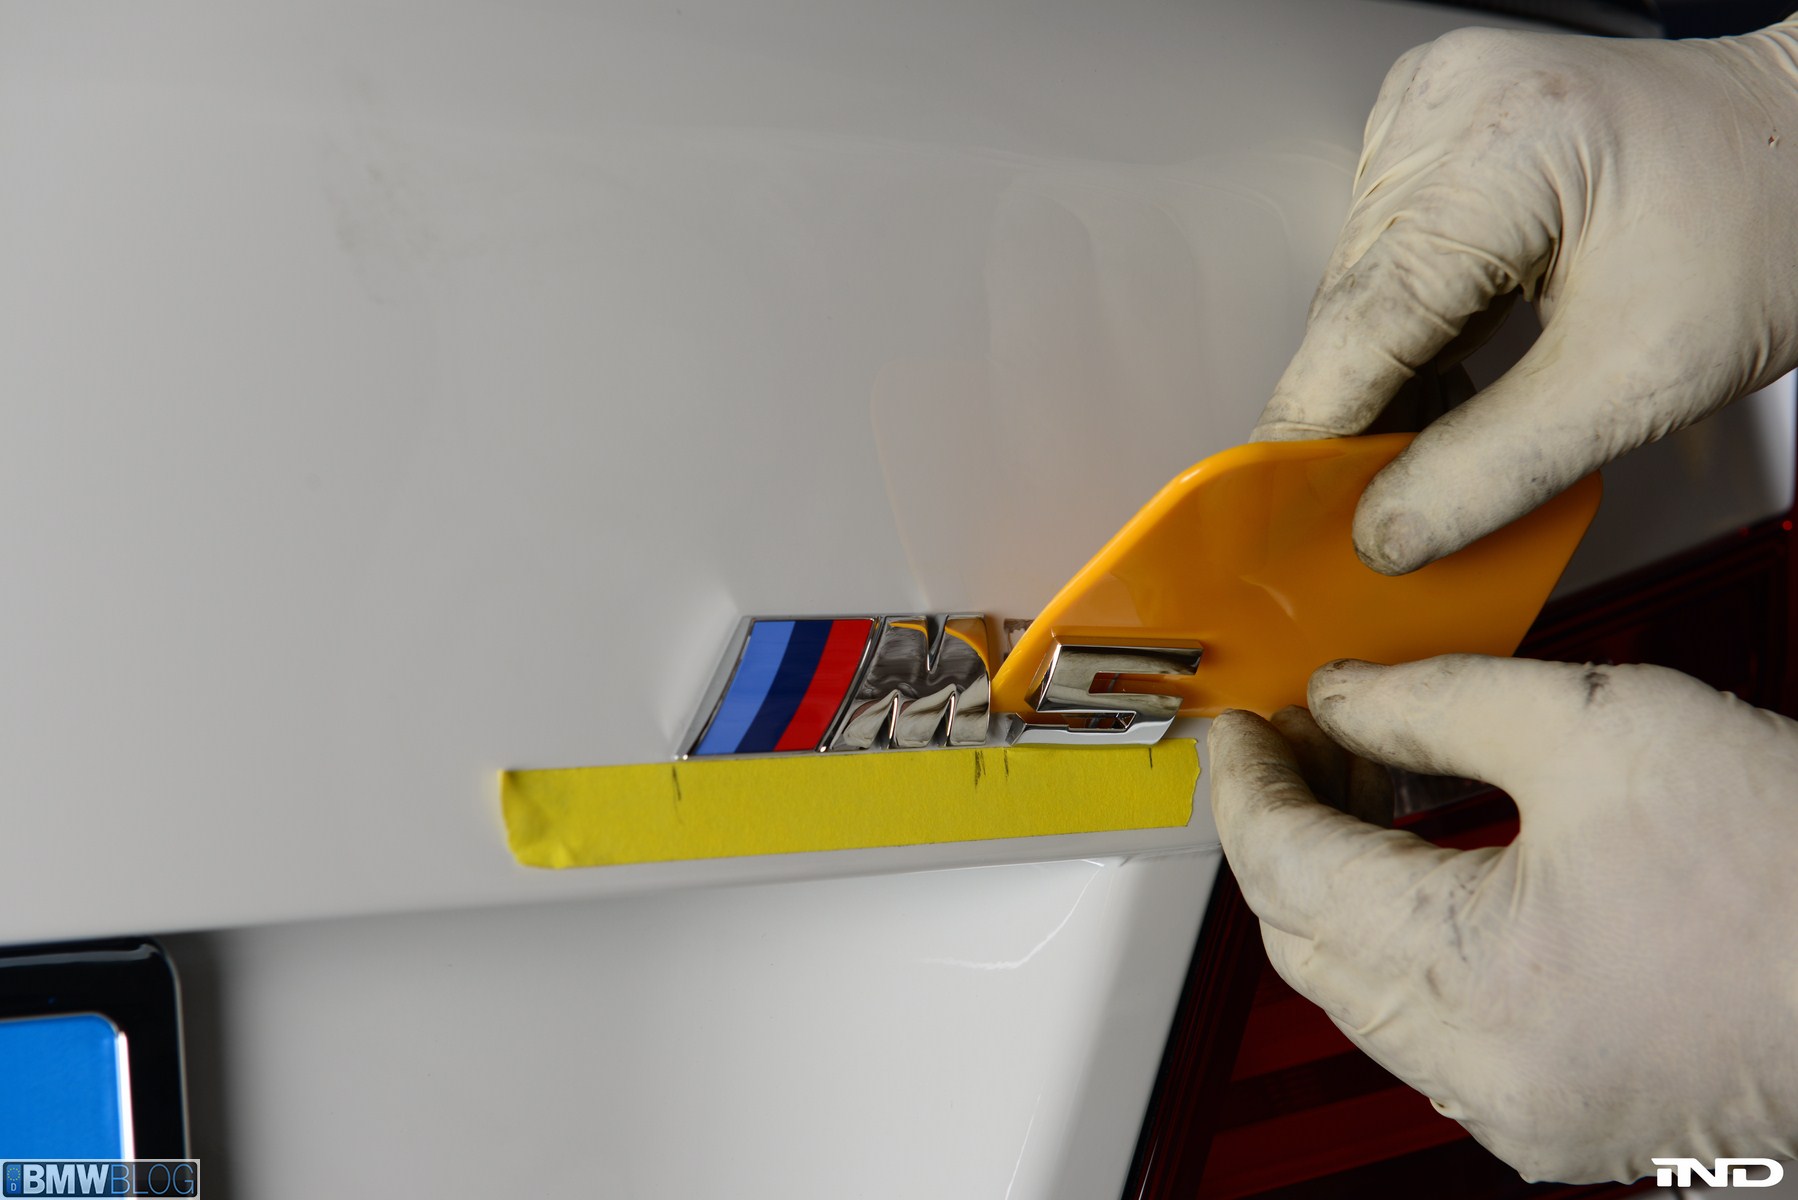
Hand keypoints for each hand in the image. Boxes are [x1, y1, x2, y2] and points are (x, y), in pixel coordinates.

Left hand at [1208, 656, 1797, 1182]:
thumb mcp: (1603, 726)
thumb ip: (1437, 702)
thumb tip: (1345, 697)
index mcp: (1472, 978)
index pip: (1280, 870)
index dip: (1247, 782)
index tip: (1245, 727)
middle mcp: (1480, 1070)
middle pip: (1301, 938)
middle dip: (1286, 827)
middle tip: (1309, 739)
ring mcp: (1519, 1109)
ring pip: (1359, 990)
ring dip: (1341, 885)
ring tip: (1373, 783)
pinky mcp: (1562, 1117)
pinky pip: (1429, 1029)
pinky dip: (1406, 942)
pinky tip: (1436, 867)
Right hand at [1254, 20, 1797, 573]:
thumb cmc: (1768, 218)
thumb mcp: (1639, 378)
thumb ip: (1496, 467)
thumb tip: (1387, 529)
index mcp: (1499, 144)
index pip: (1364, 316)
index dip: (1316, 427)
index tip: (1280, 508)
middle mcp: (1447, 105)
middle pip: (1351, 301)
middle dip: (1357, 408)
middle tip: (1370, 504)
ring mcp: (1435, 107)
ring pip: (1357, 283)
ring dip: (1384, 370)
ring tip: (1440, 430)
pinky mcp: (1438, 128)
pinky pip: (1384, 251)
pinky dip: (1407, 324)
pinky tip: (1451, 364)